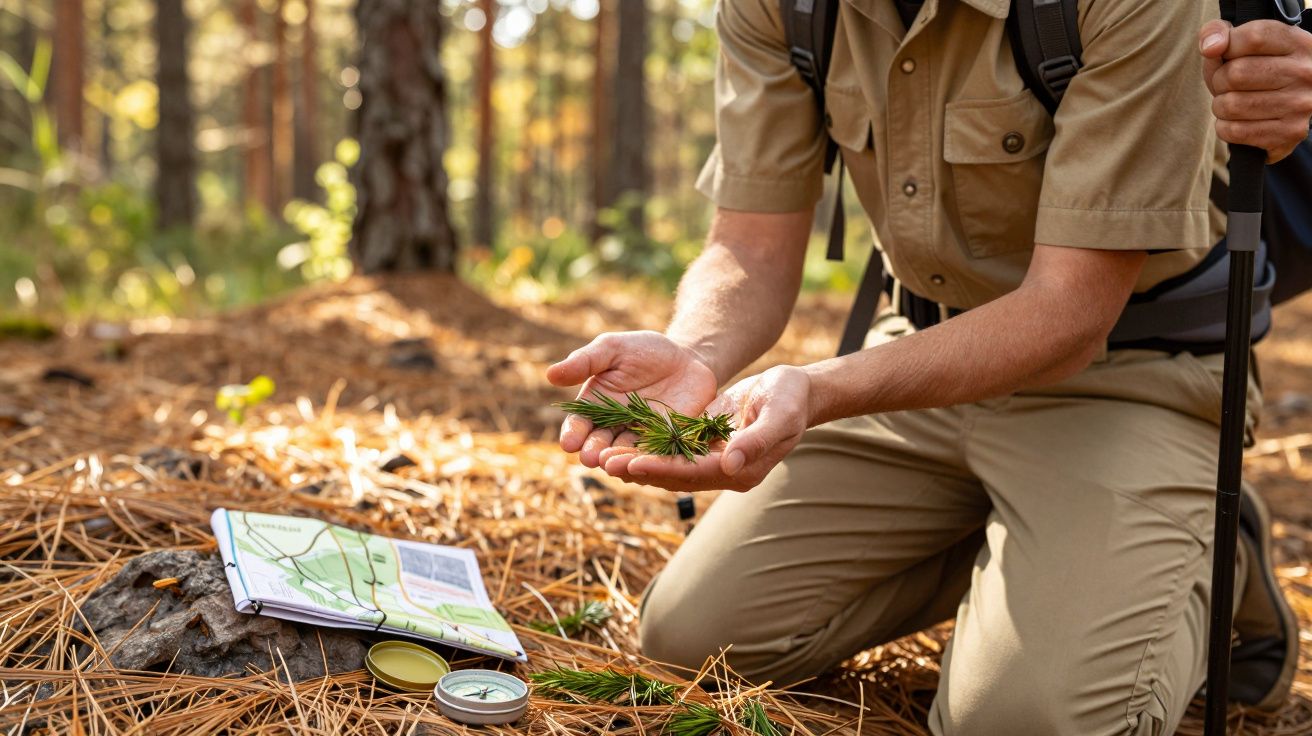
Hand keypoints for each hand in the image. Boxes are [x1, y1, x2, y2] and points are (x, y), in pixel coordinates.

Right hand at [547, 331, 717, 466]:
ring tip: (611, 465)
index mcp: (595, 406)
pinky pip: (656, 455)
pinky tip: (645, 464)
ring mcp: (640, 436)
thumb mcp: (613, 349)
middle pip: (599, 444)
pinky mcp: (666, 443)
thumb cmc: (644, 350)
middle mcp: (614, 426)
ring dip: (618, 460)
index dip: (573, 434)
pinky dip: (649, 460)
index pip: (579, 423)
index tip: (569, 443)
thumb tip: (550, 375)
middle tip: (590, 458)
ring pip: (625, 454)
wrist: (689, 358)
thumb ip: (585, 362)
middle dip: (594, 451)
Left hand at [597, 365, 812, 492]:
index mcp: (742, 470)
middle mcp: (725, 471)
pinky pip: (672, 450)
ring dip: (638, 462)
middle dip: (640, 469)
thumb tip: (730, 464)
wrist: (796, 390)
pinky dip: (648, 448)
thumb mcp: (779, 415)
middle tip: (605, 463)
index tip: (633, 464)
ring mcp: (714, 459)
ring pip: (669, 465)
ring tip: (604, 458)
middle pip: (675, 474)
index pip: (694, 472)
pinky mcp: (706, 443)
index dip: (662, 469)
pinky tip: (622, 442)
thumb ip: (756, 440)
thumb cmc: (791, 399)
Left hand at [1200, 18, 1311, 162]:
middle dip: (1219, 80)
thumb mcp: (1245, 44)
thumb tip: (1210, 48)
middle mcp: (1306, 73)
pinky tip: (1238, 120)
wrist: (1292, 105)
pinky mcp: (1289, 133)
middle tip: (1227, 84)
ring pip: (1230, 105)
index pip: (1252, 37)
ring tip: (1232, 101)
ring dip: (1220, 106)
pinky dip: (1225, 126)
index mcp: (1299, 43)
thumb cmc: (1260, 70)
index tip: (1228, 54)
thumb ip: (1219, 33)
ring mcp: (1300, 105)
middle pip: (1235, 74)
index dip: (1228, 47)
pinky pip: (1233, 131)